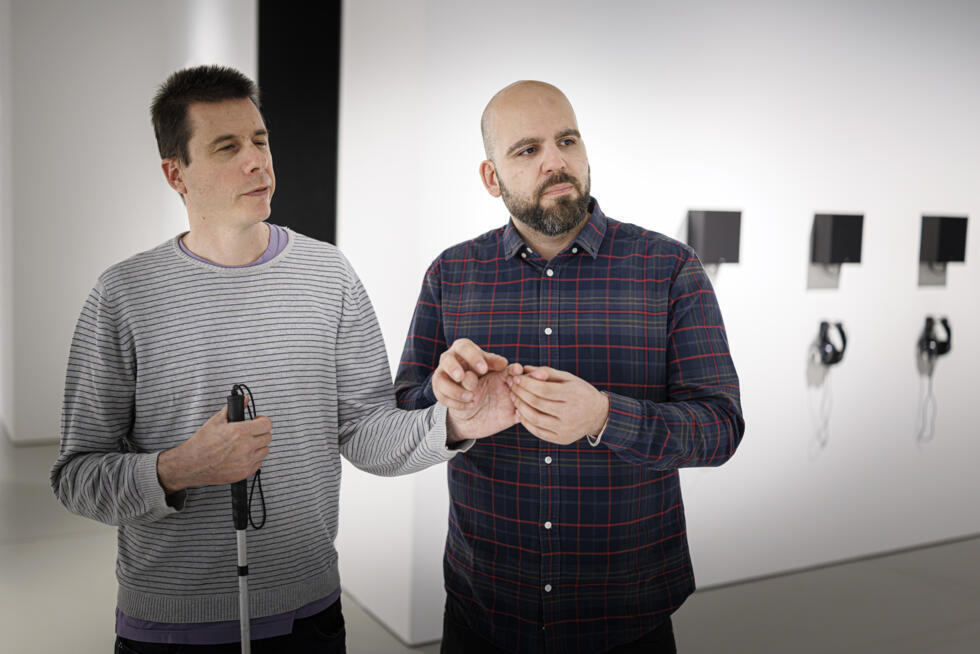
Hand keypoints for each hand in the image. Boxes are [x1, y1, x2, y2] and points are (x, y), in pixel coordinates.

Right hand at [157, 402, 272, 492]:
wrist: (191, 464)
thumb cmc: (202, 443)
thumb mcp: (216, 421)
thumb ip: (233, 409)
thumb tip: (244, 400)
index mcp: (240, 432)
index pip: (267, 424)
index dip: (263, 421)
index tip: (258, 421)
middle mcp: (246, 447)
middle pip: (268, 437)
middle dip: (260, 433)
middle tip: (251, 433)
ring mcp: (246, 461)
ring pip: (265, 450)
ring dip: (259, 446)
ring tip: (247, 444)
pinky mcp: (244, 473)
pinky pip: (259, 463)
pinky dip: (254, 459)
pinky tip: (243, 455)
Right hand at [435, 339, 518, 441]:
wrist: (475, 401)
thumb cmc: (486, 378)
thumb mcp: (495, 373)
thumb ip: (504, 369)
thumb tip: (517, 368)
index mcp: (465, 350)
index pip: (465, 347)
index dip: (473, 357)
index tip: (484, 369)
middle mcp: (450, 359)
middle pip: (447, 358)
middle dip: (454, 368)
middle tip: (463, 377)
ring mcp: (442, 375)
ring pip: (439, 379)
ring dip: (455, 390)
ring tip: (472, 398)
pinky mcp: (439, 390)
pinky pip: (441, 396)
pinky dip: (454, 402)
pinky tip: (468, 405)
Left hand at [507, 366, 608, 444]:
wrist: (597, 415)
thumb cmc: (580, 392)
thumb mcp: (569, 378)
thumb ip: (547, 372)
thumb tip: (525, 369)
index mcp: (573, 394)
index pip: (543, 389)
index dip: (526, 383)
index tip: (516, 378)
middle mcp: (570, 413)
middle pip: (536, 403)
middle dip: (519, 393)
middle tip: (511, 386)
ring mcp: (566, 428)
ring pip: (535, 419)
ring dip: (520, 407)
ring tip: (514, 398)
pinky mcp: (562, 439)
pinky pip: (538, 431)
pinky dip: (526, 422)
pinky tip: (520, 412)